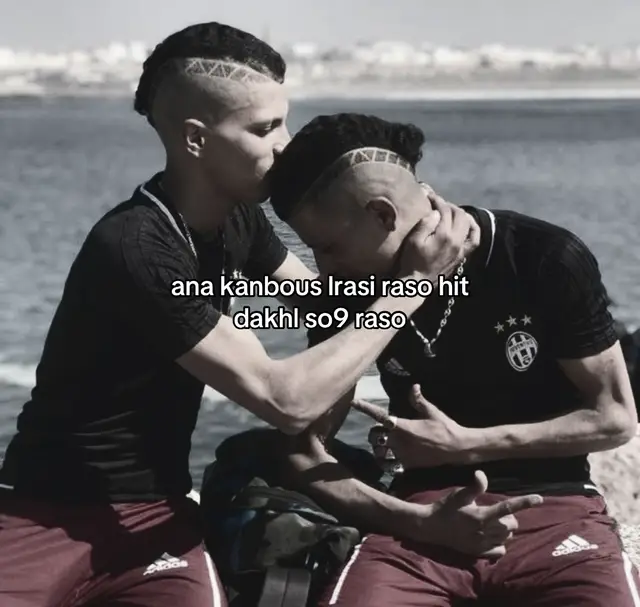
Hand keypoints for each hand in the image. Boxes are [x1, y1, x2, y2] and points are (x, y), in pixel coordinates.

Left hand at [355, 385, 472, 468]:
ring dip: (378, 447)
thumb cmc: (445, 427)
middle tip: (381, 430)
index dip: (366, 408)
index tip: (354, 403)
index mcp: (404, 426)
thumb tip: (413, 386)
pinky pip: (389, 464)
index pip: (380, 415)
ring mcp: (402, 455)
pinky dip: (386, 461)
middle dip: (375, 432)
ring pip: (379, 451)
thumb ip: (418, 400)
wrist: (458, 448)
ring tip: (383, 444)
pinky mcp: (407, 465)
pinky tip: (388, 457)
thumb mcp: (431, 411)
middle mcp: (400, 441)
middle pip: (374, 435)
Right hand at [398, 191, 479, 281]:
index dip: (437, 200)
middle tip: (438, 204)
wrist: (418, 283)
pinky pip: (474, 240)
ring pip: (470, 225)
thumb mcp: (414, 241)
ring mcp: (462, 249)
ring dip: (462, 215)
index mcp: (444, 235)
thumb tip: (436, 212)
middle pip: (459, 215)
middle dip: (449, 205)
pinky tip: (467, 225)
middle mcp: (457, 240)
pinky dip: (473, 229)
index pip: (444, 211)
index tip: (429, 196)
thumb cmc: (412, 261)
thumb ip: (426, 224)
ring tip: (452, 212)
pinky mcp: (462, 255)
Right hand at [408, 470, 542, 557]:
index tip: (539, 498)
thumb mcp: (458, 494)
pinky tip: (493, 537)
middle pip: (511, 524)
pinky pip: (499, 551)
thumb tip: (482, 474)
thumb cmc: (445, 507)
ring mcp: (483, 544)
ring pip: (507, 537)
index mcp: (481, 515)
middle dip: (510, 516)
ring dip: (506, 529)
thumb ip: (474, 486)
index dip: (525, 502)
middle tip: (499, 511)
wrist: (431, 528)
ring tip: (495, 522)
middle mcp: (485, 531)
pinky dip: (501, 543)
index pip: (508, 507)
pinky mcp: (479, 552)